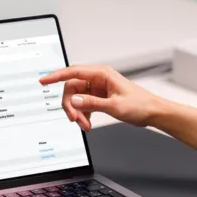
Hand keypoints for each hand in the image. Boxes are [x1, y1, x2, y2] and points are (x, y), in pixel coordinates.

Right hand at [39, 65, 161, 130]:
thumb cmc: (140, 105)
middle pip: (72, 89)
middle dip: (71, 106)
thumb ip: (92, 103)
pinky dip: (83, 114)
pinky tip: (89, 122)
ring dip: (78, 113)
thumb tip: (73, 101)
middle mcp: (98, 79)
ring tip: (86, 125)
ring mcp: (98, 88)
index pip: (73, 72)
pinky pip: (84, 104)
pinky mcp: (99, 97)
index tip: (43, 81)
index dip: (56, 76)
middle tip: (75, 119)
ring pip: (77, 99)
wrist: (153, 113)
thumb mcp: (114, 106)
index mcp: (102, 74)